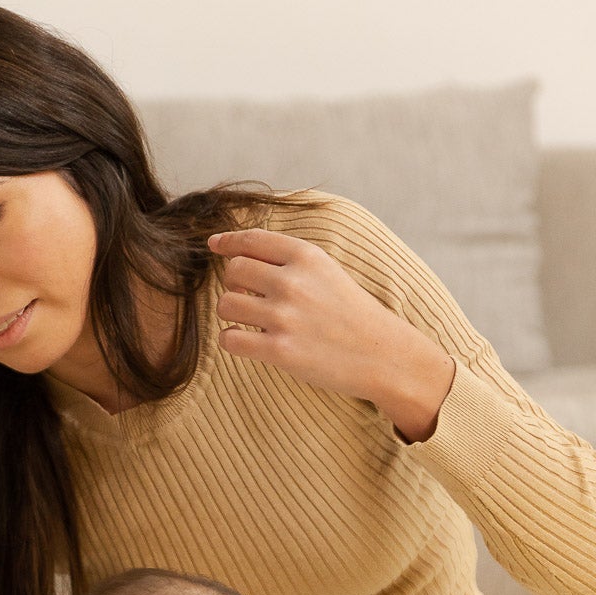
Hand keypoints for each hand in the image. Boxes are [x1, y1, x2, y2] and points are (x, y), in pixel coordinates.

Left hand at [207, 228, 454, 439]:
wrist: (381, 354)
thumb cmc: (351, 312)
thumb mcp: (326, 272)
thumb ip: (287, 261)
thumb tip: (234, 257)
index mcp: (306, 256)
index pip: (252, 240)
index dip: (228, 242)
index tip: (215, 246)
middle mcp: (292, 282)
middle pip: (233, 271)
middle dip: (235, 283)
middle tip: (250, 297)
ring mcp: (284, 317)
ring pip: (226, 304)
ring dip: (233, 313)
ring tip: (252, 321)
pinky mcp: (279, 350)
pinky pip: (230, 339)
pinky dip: (233, 340)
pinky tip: (248, 341)